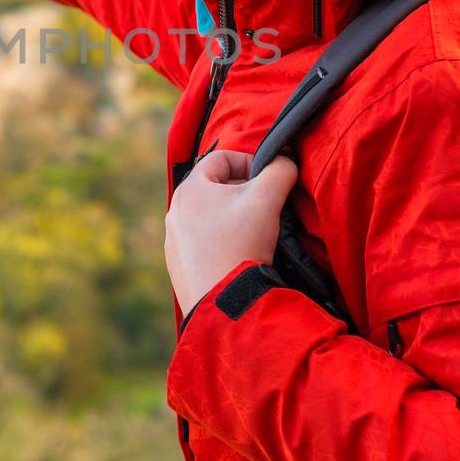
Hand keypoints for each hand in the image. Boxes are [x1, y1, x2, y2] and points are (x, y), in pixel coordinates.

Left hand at [165, 150, 297, 315]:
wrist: (225, 301)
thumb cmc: (242, 244)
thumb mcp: (268, 199)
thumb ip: (280, 170)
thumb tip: (284, 162)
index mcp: (189, 190)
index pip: (221, 159)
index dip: (250, 162)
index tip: (268, 181)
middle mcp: (175, 213)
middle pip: (214, 189)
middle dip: (243, 193)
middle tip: (265, 209)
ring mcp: (175, 243)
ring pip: (209, 218)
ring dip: (233, 220)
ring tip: (255, 235)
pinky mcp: (180, 268)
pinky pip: (204, 245)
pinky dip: (223, 245)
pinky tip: (240, 257)